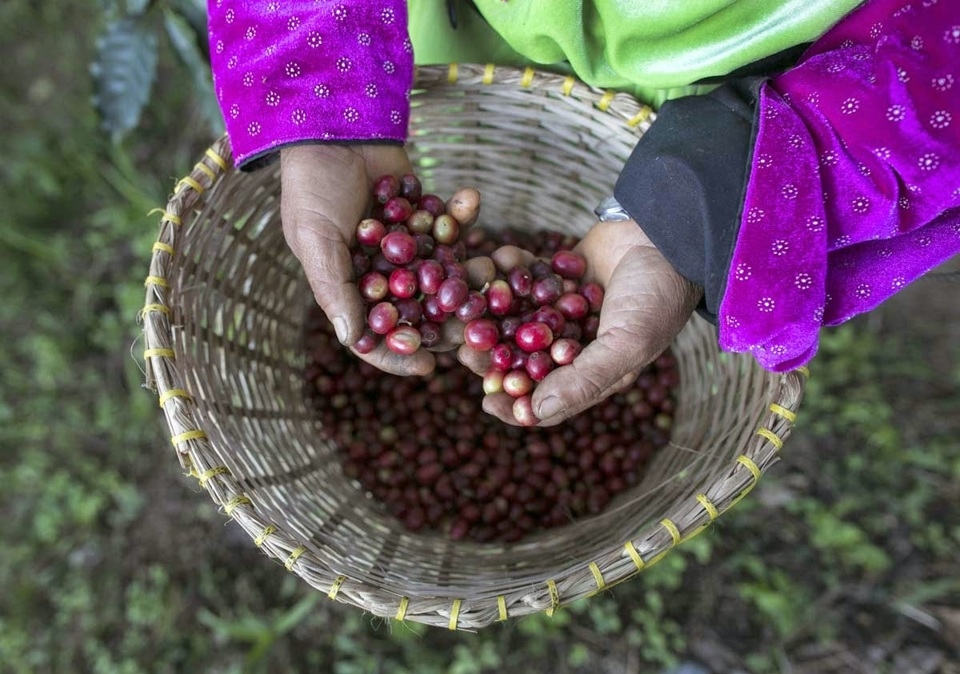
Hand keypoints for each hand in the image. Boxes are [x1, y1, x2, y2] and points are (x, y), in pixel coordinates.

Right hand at [280, 144, 480, 375]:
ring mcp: (409, 247)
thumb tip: (351, 340)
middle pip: (421, 311)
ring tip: (489, 265)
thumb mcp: (315, 238)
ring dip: (469, 271)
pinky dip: (463, 214)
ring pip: (445, 273)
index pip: (377, 334)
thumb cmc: (312, 185)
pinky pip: (451, 225)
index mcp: (352, 288)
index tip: (429, 366)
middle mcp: (383, 274)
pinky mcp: (428, 217)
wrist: (329, 124)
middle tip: (479, 325)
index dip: (400, 354)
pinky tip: (471, 198)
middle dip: (449, 319)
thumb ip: (335, 289)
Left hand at [463, 220, 700, 425]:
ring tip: (467, 308)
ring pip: (517, 321)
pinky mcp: (557, 276)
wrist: (671, 233)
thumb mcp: (627, 344)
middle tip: (465, 351)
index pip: (548, 400)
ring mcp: (564, 310)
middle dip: (493, 358)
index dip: (516, 405)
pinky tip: (494, 261)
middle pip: (523, 361)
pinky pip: (525, 279)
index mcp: (594, 371)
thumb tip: (534, 413)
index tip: (486, 401)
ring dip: (492, 314)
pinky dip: (510, 271)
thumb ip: (583, 380)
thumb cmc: (657, 295)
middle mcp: (575, 345)